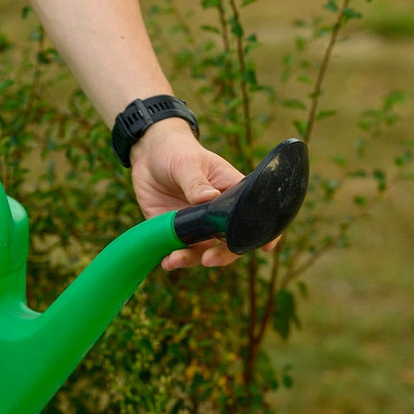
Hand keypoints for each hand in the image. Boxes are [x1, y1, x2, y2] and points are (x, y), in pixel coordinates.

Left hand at [129, 118, 269, 269]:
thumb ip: (195, 181)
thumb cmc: (177, 151)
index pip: (252, 215)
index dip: (263, 233)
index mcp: (230, 194)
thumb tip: (208, 198)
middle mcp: (217, 215)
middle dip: (222, 255)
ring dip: (191, 259)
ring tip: (174, 260)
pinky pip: (178, 250)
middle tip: (207, 259)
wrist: (148, 155)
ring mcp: (196, 226)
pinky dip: (173, 258)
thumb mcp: (187, 162)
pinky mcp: (175, 232)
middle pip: (229, 242)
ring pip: (202, 251)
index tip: (265, 247)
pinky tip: (166, 261)